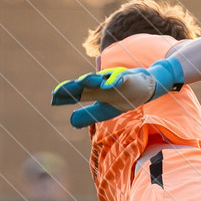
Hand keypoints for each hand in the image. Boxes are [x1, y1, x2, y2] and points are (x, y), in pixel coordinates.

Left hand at [51, 58, 183, 127]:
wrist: (147, 86)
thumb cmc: (124, 96)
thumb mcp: (106, 110)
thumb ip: (89, 114)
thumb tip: (71, 122)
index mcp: (96, 92)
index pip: (77, 93)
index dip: (65, 96)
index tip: (53, 99)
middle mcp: (102, 84)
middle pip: (84, 85)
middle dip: (72, 88)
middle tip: (58, 91)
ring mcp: (114, 80)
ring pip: (100, 79)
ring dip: (89, 81)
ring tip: (79, 82)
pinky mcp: (128, 78)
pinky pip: (120, 79)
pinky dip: (113, 81)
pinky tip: (106, 86)